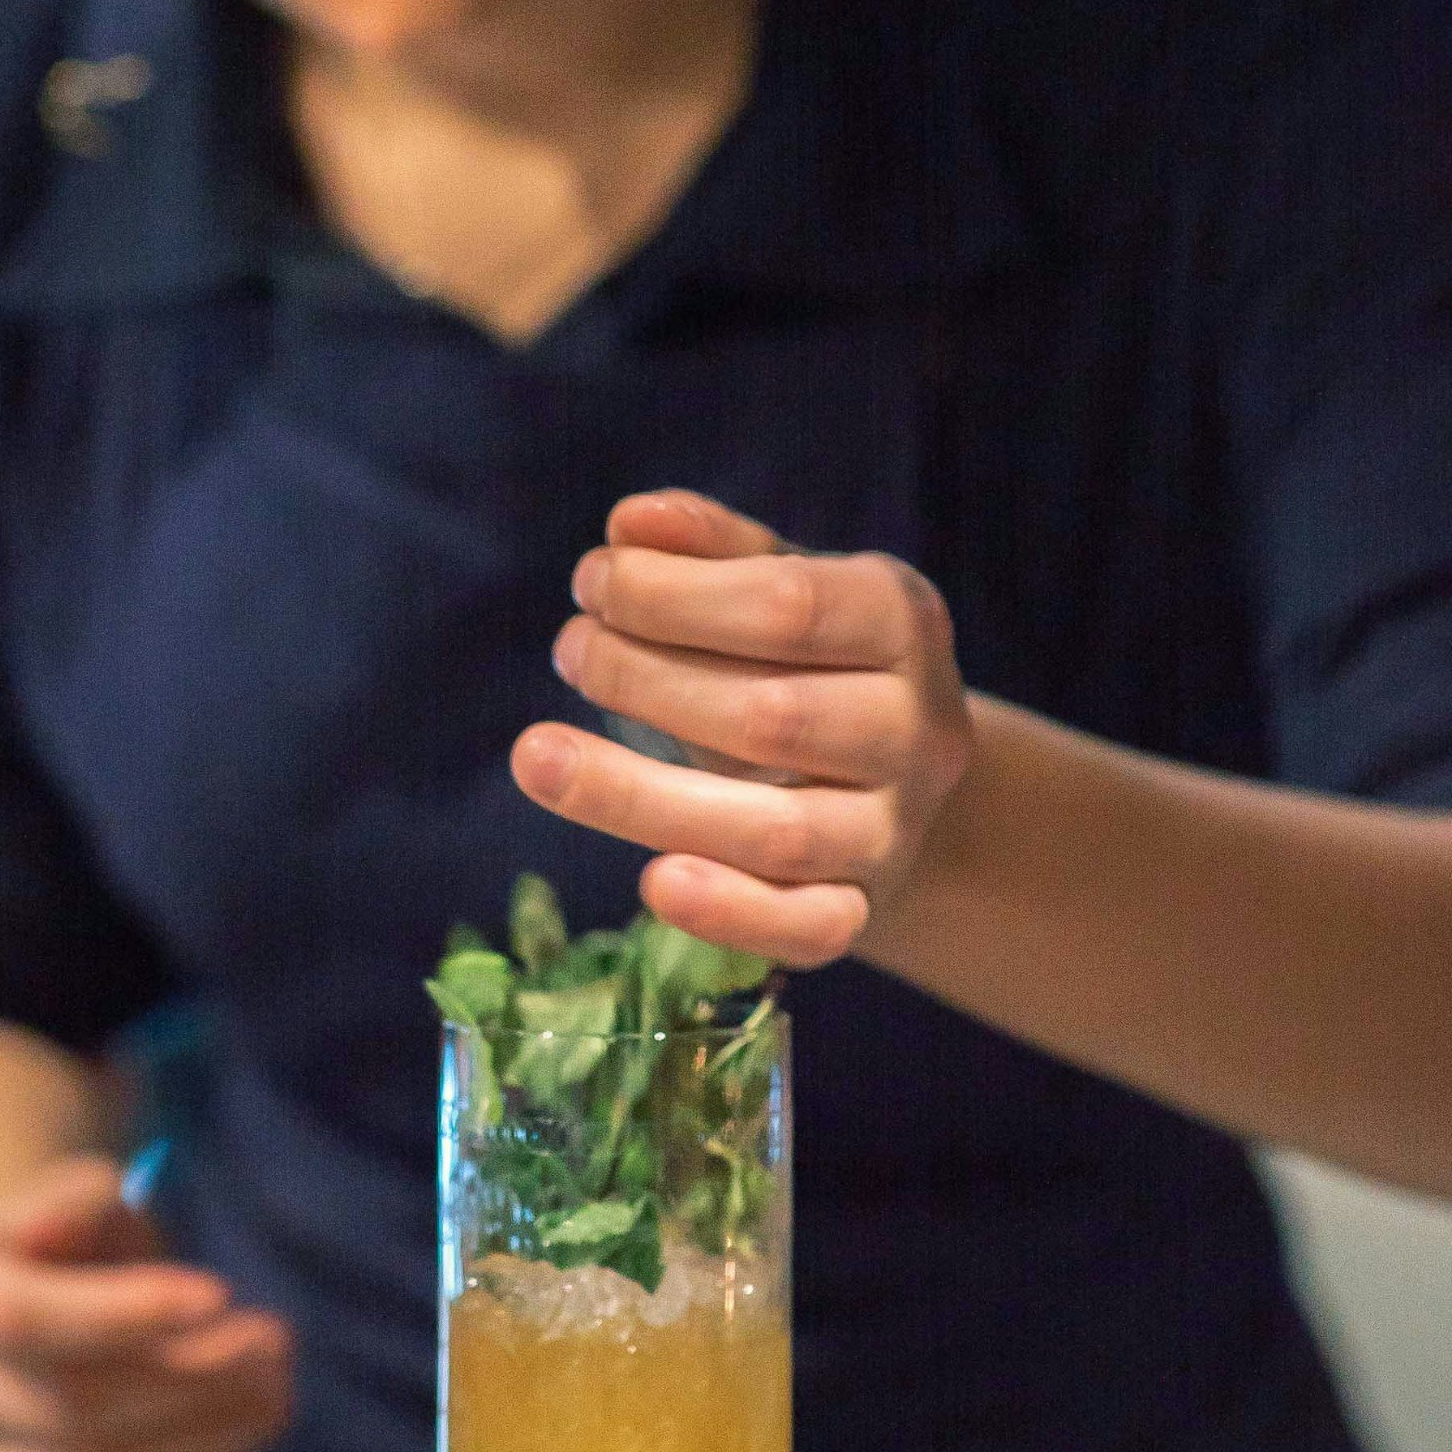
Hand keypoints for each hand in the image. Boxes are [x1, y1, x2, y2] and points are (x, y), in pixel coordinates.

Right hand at [0, 1157, 295, 1451]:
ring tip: (273, 1396)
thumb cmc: (64, 1249)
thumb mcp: (70, 1200)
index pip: (22, 1317)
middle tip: (276, 1344)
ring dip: (204, 1444)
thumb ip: (81, 1195)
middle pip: (72, 1407)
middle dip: (194, 1380)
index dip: (127, 1312)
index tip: (220, 1292)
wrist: (12, 1318)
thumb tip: (106, 1200)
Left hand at [510, 489, 973, 965]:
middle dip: (643, 681)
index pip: (787, 606)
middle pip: (772, 718)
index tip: (589, 584)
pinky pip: (805, 928)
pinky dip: (729, 913)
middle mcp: (914, 729)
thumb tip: (631, 523)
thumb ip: (708, 548)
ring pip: (776, 832)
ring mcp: (893, 828)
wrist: (886, 775)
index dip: (672, 596)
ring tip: (537, 756)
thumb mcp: (775, 580)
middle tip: (569, 652)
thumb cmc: (807, 657)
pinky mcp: (860, 907)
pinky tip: (650, 883)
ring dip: (639, 798)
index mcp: (901, 621)